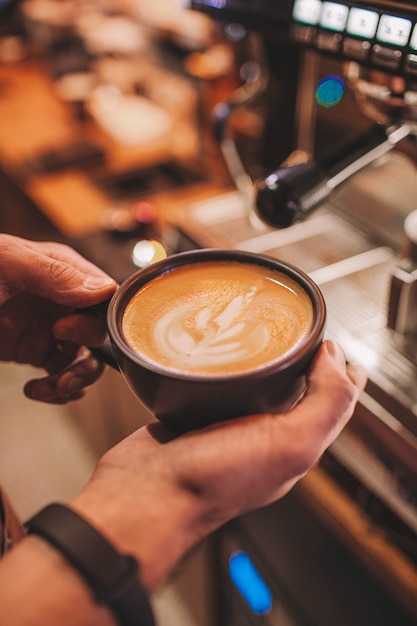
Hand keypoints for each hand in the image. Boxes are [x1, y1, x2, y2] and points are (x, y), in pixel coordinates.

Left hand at [0, 235, 116, 402]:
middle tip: (63, 372)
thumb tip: (103, 290)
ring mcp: (48, 328)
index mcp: (61, 271)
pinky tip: (38, 390)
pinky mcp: (34, 352)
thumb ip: (53, 274)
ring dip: (76, 380)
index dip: (95, 320)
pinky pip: (61, 374)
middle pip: (98, 334)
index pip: (103, 296)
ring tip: (55, 388)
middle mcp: (61, 301)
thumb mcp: (6, 263)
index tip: (66, 330)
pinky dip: (56, 390)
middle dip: (87, 359)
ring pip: (84, 360)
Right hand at [72, 340, 366, 589]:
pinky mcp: (195, 413)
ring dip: (262, 355)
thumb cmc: (212, 479)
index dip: (339, 371)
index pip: (330, 403)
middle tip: (297, 325)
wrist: (144, 494)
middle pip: (295, 389)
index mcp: (292, 443)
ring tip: (261, 326)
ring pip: (255, 383)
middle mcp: (264, 434)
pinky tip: (217, 344)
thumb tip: (335, 356)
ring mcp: (228, 424)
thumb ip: (325, 403)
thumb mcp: (289, 444)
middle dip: (303, 358)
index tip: (330, 337)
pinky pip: (218, 383)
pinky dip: (224, 363)